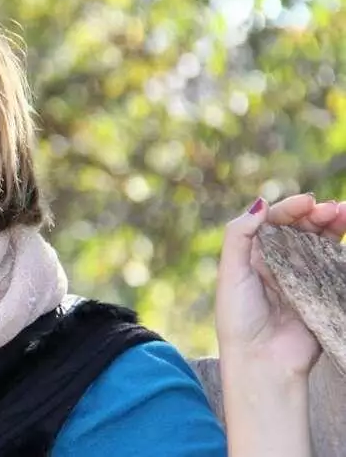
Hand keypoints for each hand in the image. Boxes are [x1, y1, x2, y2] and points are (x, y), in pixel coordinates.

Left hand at [216, 193, 345, 377]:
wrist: (262, 361)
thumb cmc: (239, 318)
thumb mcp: (230, 272)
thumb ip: (239, 235)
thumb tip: (260, 202)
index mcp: (254, 255)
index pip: (274, 222)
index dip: (290, 209)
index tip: (306, 202)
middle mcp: (279, 263)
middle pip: (301, 229)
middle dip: (315, 214)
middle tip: (328, 209)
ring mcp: (303, 279)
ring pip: (322, 244)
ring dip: (333, 226)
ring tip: (343, 214)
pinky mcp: (323, 295)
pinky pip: (336, 268)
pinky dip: (343, 250)